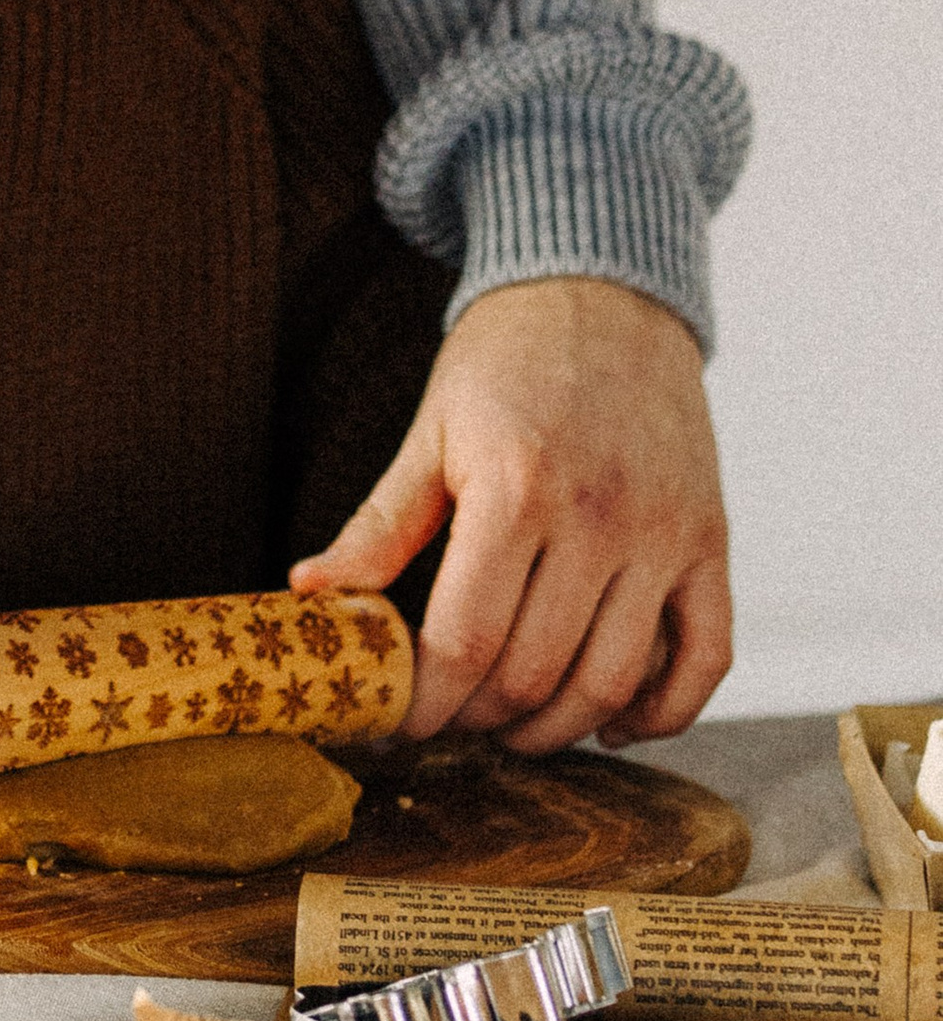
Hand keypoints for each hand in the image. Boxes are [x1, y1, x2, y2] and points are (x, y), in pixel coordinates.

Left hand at [288, 276, 731, 753]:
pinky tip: (613, 720)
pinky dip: (664, 712)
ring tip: (514, 727)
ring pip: (614, 681)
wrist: (604, 292)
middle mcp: (599, 518)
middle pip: (536, 672)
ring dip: (559, 728)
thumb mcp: (431, 431)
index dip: (427, 701)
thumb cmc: (506, 361)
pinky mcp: (710, 541)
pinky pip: (706, 659)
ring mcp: (663, 534)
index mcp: (515, 488)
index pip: (465, 640)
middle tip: (452, 720)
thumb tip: (310, 594)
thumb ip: (379, 524)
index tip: (400, 722)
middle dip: (482, 717)